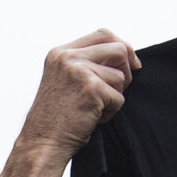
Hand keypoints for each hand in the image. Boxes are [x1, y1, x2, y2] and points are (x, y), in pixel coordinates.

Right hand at [22, 28, 139, 153]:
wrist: (43, 142)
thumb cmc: (56, 118)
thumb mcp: (65, 81)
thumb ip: (86, 64)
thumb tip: (124, 56)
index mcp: (60, 52)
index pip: (102, 34)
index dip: (123, 46)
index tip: (133, 63)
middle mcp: (68, 57)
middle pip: (118, 48)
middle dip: (128, 69)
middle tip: (119, 89)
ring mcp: (79, 71)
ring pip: (120, 77)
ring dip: (114, 96)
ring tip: (95, 109)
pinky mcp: (91, 89)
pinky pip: (119, 98)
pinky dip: (111, 112)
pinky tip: (93, 119)